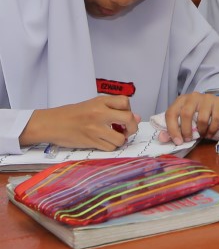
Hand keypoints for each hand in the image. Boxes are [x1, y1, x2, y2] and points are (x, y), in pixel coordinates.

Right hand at [18, 96, 139, 149]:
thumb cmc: (72, 114)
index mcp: (100, 101)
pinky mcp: (90, 141)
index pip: (126, 101)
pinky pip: (110, 147)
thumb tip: (137, 117)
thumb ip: (114, 109)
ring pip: (120, 138)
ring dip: (120, 140)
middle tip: (126, 130)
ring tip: (113, 137)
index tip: (123, 115)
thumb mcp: (93, 105)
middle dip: (132, 127)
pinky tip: (105, 142)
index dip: (129, 109)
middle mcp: (99, 113)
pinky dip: (110, 146)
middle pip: (128, 119)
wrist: (51, 124)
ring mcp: (95, 128)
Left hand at [160, 92, 218, 143]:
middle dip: (186, 130)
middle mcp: (193, 97)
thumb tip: (162, 138)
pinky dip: (212, 129)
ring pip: (202, 118)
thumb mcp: (183, 119)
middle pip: (186, 114)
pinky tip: (210, 134)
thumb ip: (172, 129)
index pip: (171, 113)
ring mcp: (207, 98)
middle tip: (188, 139)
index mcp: (181, 100)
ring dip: (201, 131)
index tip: (177, 141)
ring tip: (202, 135)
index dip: (172, 129)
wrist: (218, 103)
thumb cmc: (198, 113)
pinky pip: (215, 118)